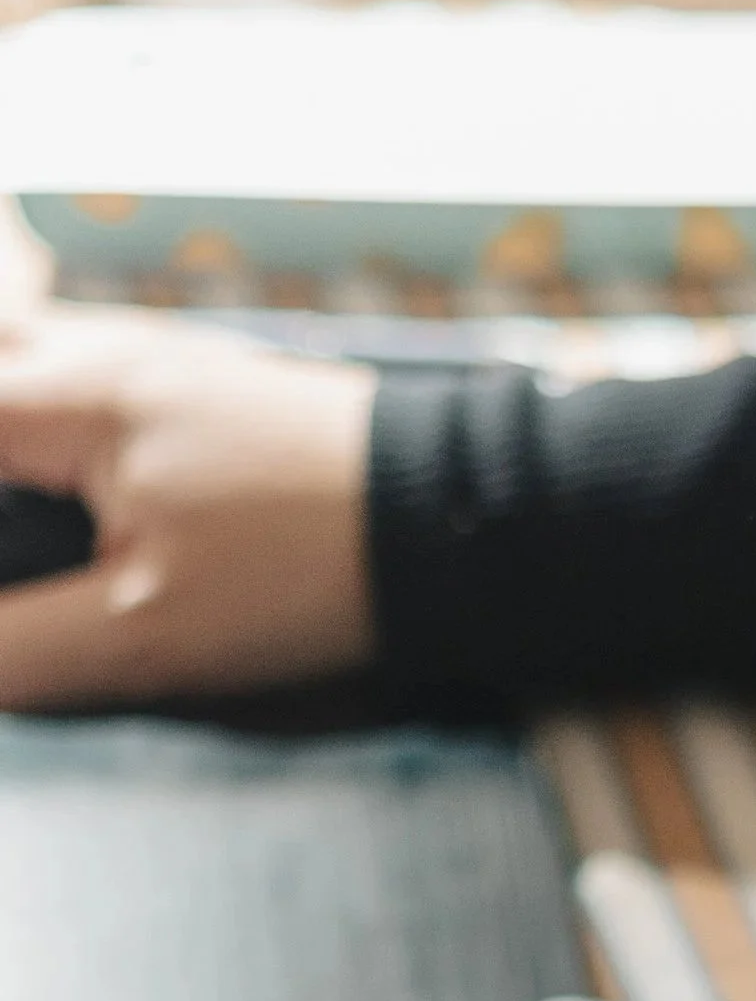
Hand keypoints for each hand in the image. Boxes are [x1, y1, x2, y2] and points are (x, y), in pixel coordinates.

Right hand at [0, 311, 375, 704]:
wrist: (463, 515)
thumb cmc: (311, 568)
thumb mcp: (151, 636)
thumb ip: (20, 648)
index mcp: (71, 400)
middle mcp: (101, 352)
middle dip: (2, 466)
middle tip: (14, 564)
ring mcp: (154, 356)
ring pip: (25, 358)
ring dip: (15, 415)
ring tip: (28, 542)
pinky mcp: (200, 383)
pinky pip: (78, 375)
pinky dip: (40, 413)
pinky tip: (58, 493)